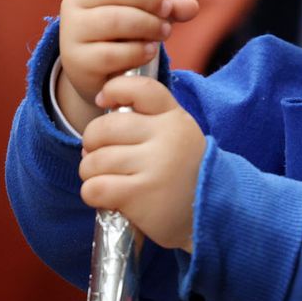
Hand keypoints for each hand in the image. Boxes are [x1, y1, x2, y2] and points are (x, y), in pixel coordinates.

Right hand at [58, 0, 198, 131]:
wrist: (101, 73)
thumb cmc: (128, 30)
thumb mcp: (150, 10)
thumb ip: (171, 3)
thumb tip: (190, 7)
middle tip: (166, 10)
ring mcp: (74, 29)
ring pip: (112, 20)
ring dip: (147, 25)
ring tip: (163, 32)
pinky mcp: (77, 59)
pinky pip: (110, 53)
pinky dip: (136, 51)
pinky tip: (149, 51)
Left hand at [78, 75, 205, 250]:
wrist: (211, 212)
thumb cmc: (185, 172)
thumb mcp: (179, 136)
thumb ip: (149, 120)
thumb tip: (97, 126)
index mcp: (174, 118)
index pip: (139, 88)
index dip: (112, 90)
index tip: (103, 102)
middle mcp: (166, 138)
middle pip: (104, 128)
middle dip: (91, 142)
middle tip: (98, 155)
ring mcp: (154, 167)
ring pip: (95, 160)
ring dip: (90, 172)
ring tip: (103, 178)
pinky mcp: (141, 195)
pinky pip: (95, 188)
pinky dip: (92, 193)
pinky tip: (106, 197)